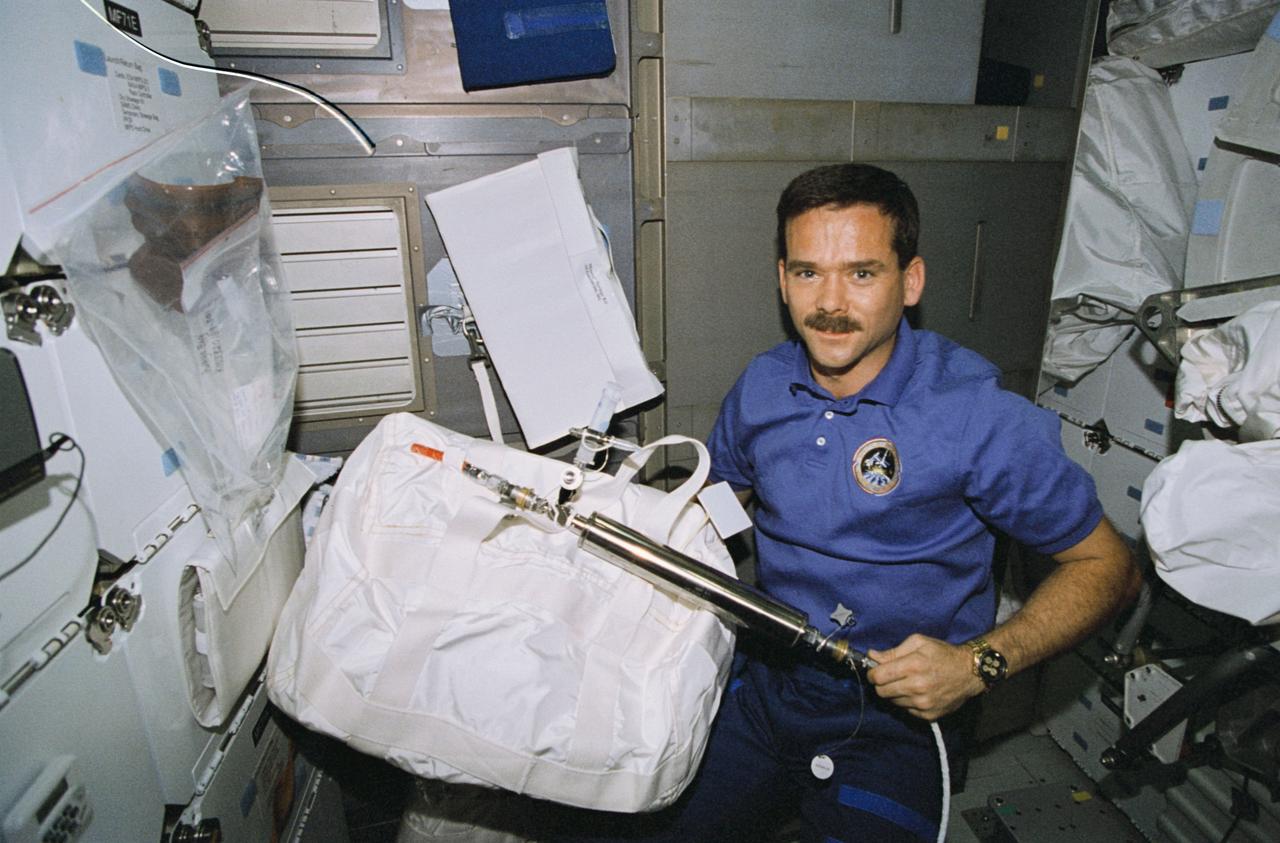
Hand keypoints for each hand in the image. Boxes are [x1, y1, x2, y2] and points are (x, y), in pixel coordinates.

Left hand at [866, 634, 984, 720]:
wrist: (969, 672)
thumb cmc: (943, 654)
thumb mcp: (918, 642)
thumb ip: (893, 651)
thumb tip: (871, 656)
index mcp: (913, 665)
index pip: (878, 677)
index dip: (872, 674)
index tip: (874, 672)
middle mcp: (917, 686)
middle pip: (881, 692)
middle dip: (881, 684)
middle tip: (889, 677)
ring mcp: (923, 703)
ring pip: (892, 702)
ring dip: (894, 693)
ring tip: (906, 683)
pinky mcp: (929, 715)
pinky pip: (906, 710)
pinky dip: (907, 702)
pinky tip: (916, 692)